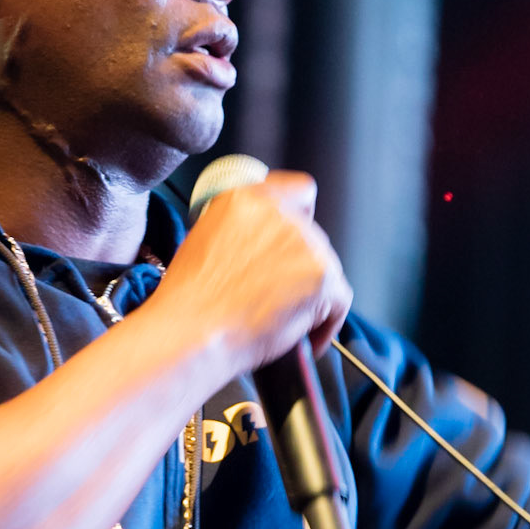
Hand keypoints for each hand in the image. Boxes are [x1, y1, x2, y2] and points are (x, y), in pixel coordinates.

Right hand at [152, 172, 352, 376]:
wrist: (192, 331)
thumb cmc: (190, 301)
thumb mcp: (204, 241)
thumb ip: (241, 230)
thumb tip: (265, 248)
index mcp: (246, 199)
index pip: (300, 190)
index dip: (302, 217)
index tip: (295, 242)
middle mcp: (280, 214)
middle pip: (314, 238)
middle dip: (301, 269)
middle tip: (277, 298)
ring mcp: (305, 243)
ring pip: (327, 270)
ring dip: (312, 296)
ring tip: (282, 322)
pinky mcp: (323, 276)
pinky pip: (339, 301)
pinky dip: (326, 324)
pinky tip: (302, 338)